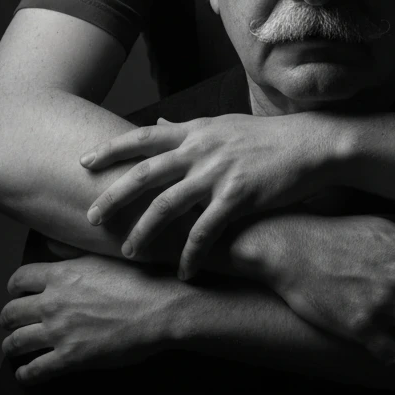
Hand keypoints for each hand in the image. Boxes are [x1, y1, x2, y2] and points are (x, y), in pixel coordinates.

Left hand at [0, 254, 187, 382]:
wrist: (160, 309)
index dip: (14, 288)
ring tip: (14, 349)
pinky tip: (26, 375)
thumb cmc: (139, 280)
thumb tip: (50, 244)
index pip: (19, 279)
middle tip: (13, 324)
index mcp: (61, 274)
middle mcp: (53, 302)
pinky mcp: (70, 358)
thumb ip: (72, 252)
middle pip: (11, 313)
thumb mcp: (104, 257)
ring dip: (11, 347)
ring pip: (16, 342)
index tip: (18, 294)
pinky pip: (35, 370)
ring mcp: (59, 331)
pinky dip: (26, 374)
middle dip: (8, 319)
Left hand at [80, 112, 333, 277]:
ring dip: (146, 232)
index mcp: (196, 131)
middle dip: (115, 197)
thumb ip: (189, 129)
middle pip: (145, 174)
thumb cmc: (267, 138)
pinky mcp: (239, 197)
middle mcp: (201, 150)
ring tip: (131, 253)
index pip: (144, 137)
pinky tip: (183, 272)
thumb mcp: (223, 125)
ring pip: (168, 206)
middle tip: (91, 218)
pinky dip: (191, 254)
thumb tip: (161, 123)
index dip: (112, 149)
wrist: (310, 144)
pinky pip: (206, 231)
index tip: (84, 163)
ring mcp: (218, 173)